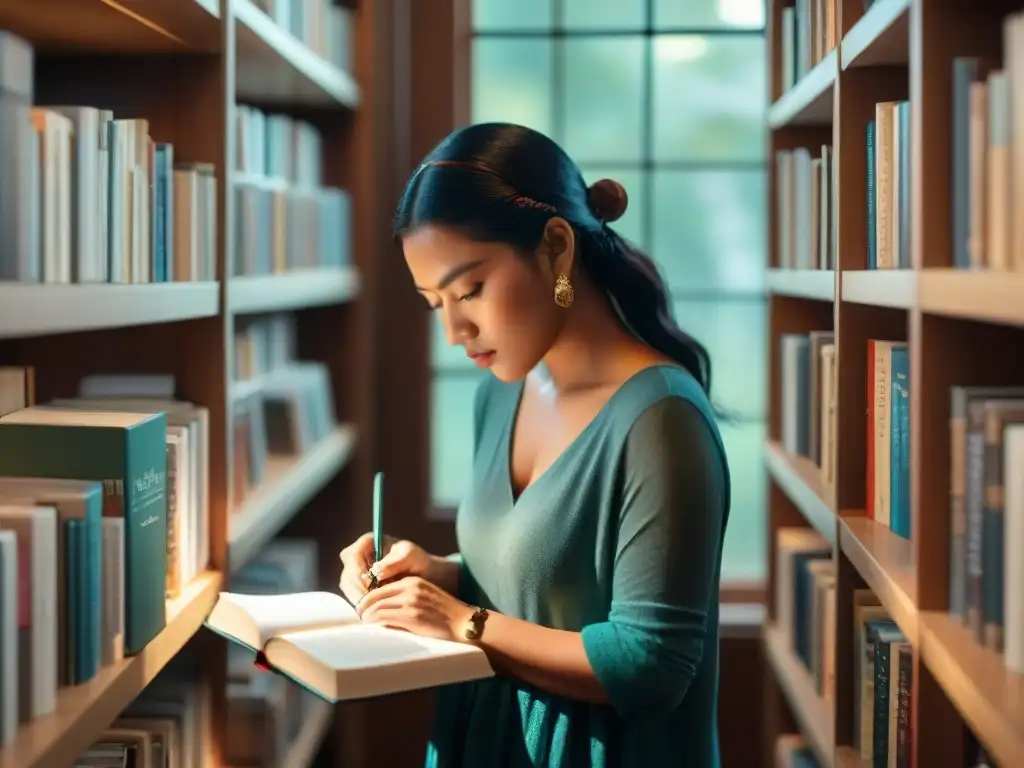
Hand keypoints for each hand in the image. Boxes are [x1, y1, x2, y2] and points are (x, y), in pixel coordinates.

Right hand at [337, 533, 433, 605]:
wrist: (421, 575)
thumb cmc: (416, 561)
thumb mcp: (409, 557)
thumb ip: (393, 562)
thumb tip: (376, 571)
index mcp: (367, 542)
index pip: (353, 556)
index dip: (357, 572)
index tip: (369, 586)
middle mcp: (358, 556)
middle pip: (347, 572)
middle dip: (357, 588)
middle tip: (370, 602)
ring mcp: (356, 571)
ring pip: (348, 586)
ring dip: (359, 597)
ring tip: (374, 606)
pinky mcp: (358, 585)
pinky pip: (353, 595)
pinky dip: (362, 602)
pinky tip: (373, 608)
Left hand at [357, 575, 472, 642]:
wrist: (465, 623)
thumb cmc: (445, 615)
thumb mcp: (425, 598)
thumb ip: (405, 599)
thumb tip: (381, 612)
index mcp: (413, 582)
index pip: (380, 587)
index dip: (367, 599)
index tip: (363, 609)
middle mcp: (410, 588)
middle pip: (374, 595)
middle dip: (363, 608)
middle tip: (360, 618)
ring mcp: (410, 601)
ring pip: (376, 607)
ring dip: (367, 617)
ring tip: (366, 625)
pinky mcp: (411, 616)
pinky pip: (384, 618)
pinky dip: (375, 624)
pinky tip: (375, 629)